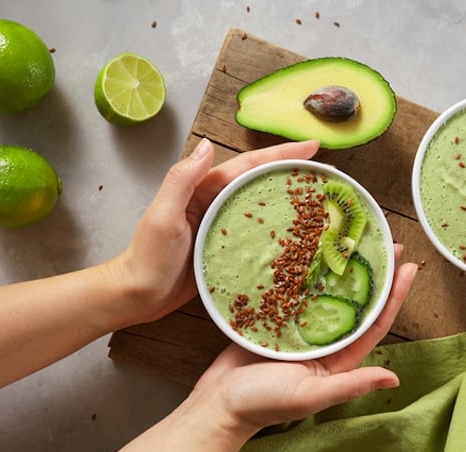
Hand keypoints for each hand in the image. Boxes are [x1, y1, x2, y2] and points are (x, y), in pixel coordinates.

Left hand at [111, 138, 319, 323]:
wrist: (138, 294)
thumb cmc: (147, 257)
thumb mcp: (162, 215)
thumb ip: (182, 179)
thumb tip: (207, 144)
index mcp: (205, 189)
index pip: (249, 165)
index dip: (281, 154)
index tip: (312, 146)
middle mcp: (217, 202)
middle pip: (261, 180)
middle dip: (292, 170)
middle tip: (326, 171)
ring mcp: (223, 225)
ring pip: (263, 206)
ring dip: (289, 199)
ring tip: (320, 199)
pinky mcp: (227, 248)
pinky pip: (258, 233)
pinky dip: (279, 230)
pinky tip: (298, 237)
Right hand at [192, 247, 417, 435]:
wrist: (218, 402)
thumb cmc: (264, 404)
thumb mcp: (310, 396)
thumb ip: (350, 385)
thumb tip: (393, 380)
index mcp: (340, 358)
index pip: (376, 322)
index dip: (395, 295)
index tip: (409, 267)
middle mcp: (326, 340)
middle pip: (358, 301)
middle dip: (376, 274)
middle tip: (389, 242)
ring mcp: (302, 327)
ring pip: (330, 291)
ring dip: (344, 267)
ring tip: (357, 239)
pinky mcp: (278, 317)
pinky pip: (299, 290)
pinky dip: (308, 271)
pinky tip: (315, 249)